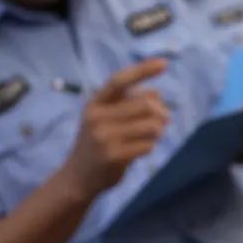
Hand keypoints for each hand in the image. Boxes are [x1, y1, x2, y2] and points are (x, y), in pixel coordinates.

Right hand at [59, 59, 169, 198]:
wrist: (78, 178)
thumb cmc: (98, 144)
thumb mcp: (104, 119)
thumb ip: (127, 104)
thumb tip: (157, 93)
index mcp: (95, 103)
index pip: (120, 80)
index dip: (143, 70)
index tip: (164, 63)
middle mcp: (97, 117)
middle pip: (146, 104)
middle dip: (161, 112)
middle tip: (163, 122)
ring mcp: (104, 137)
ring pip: (151, 125)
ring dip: (158, 131)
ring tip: (151, 137)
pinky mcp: (114, 156)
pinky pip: (148, 145)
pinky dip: (151, 146)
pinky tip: (141, 150)